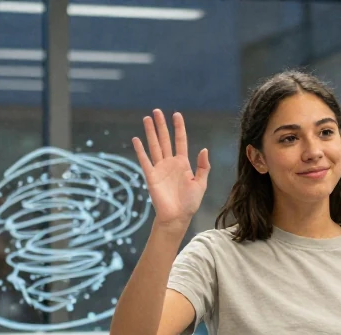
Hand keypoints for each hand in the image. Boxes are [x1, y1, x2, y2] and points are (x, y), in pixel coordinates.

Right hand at [132, 109, 210, 232]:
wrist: (177, 217)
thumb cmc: (190, 203)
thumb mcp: (201, 184)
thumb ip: (203, 167)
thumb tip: (204, 149)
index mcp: (183, 163)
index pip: (180, 140)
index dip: (178, 128)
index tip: (176, 114)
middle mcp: (170, 163)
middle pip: (165, 139)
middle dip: (161, 125)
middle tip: (157, 110)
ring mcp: (159, 168)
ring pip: (154, 146)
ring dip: (150, 132)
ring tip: (146, 118)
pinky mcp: (151, 176)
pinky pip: (144, 160)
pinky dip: (140, 150)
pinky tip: (136, 139)